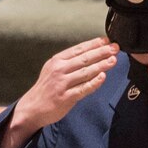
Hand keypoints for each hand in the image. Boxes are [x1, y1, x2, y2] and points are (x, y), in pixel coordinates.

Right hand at [2, 38, 119, 147]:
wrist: (32, 107)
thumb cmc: (47, 88)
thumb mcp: (53, 69)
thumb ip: (69, 63)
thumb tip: (90, 55)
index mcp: (57, 61)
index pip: (79, 49)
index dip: (94, 44)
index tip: (107, 40)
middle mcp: (59, 70)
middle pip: (84, 59)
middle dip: (102, 52)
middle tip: (115, 48)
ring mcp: (62, 83)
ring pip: (85, 72)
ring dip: (101, 65)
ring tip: (113, 60)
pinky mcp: (66, 97)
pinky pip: (83, 89)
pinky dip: (94, 83)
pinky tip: (103, 77)